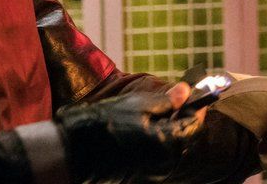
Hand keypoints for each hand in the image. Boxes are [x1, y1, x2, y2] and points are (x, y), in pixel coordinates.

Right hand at [57, 82, 203, 182]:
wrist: (70, 153)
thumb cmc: (102, 125)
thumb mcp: (137, 105)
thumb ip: (166, 100)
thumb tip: (186, 91)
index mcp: (168, 145)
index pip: (194, 124)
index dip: (195, 105)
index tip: (193, 92)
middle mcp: (164, 164)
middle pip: (183, 137)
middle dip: (180, 117)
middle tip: (172, 99)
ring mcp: (152, 173)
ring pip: (169, 147)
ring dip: (167, 129)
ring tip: (151, 112)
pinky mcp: (140, 177)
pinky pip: (156, 157)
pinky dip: (154, 141)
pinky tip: (140, 128)